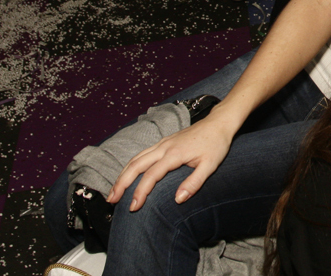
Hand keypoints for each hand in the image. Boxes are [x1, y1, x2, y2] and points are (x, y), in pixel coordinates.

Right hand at [106, 113, 235, 210]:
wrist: (218, 123)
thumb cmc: (216, 144)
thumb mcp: (210, 166)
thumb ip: (194, 183)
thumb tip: (178, 199)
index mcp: (174, 154)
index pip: (151, 175)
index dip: (140, 192)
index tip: (133, 207)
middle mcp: (164, 147)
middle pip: (136, 165)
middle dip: (121, 183)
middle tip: (112, 200)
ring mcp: (162, 143)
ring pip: (136, 158)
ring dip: (123, 174)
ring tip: (114, 191)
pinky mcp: (164, 142)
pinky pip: (142, 154)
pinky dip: (131, 165)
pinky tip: (128, 175)